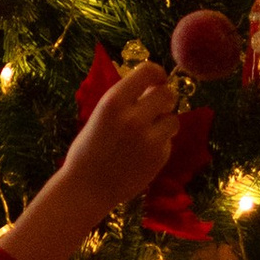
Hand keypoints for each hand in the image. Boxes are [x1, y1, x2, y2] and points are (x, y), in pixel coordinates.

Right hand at [67, 59, 181, 212]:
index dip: (156, 74)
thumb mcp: (101, 115)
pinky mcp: (159, 158)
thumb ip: (126, 100)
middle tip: (155, 107)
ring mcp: (149, 139)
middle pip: (167, 93)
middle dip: (164, 98)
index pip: (148, 71)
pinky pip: (168, 141)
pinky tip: (142, 154)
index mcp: (114, 102)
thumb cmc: (88, 149)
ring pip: (173, 119)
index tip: (156, 80)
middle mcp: (134, 117)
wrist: (86, 188)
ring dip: (164, 122)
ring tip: (147, 133)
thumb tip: (153, 86)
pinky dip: (160, 144)